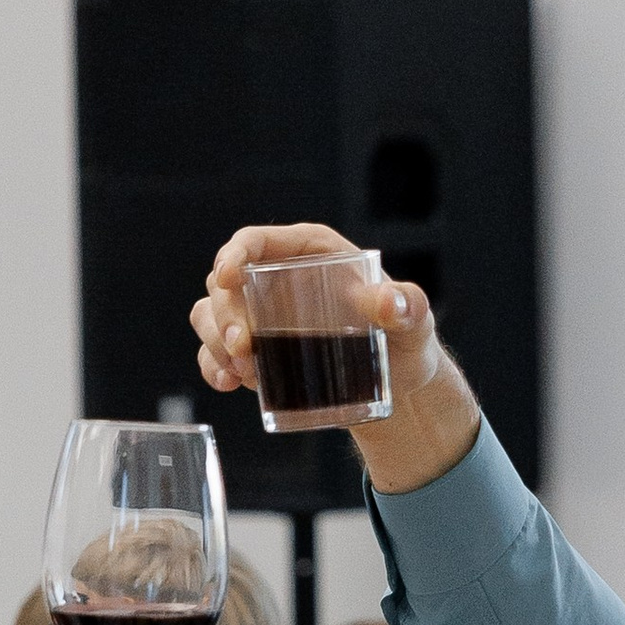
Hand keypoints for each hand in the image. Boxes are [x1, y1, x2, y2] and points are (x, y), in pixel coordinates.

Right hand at [189, 221, 481, 493]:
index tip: (228, 279)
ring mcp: (261, 316)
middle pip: (225, 284)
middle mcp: (277, 279)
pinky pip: (216, 353)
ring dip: (216, 342)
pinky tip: (228, 383)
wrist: (398, 383)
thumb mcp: (413, 321)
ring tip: (243, 372)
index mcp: (310, 254)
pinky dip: (214, 367)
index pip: (256, 241)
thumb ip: (407, 306)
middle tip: (243, 349)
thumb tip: (389, 302)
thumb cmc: (405, 339)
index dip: (233, 254)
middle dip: (224, 316)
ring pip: (211, 316)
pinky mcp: (256, 351)